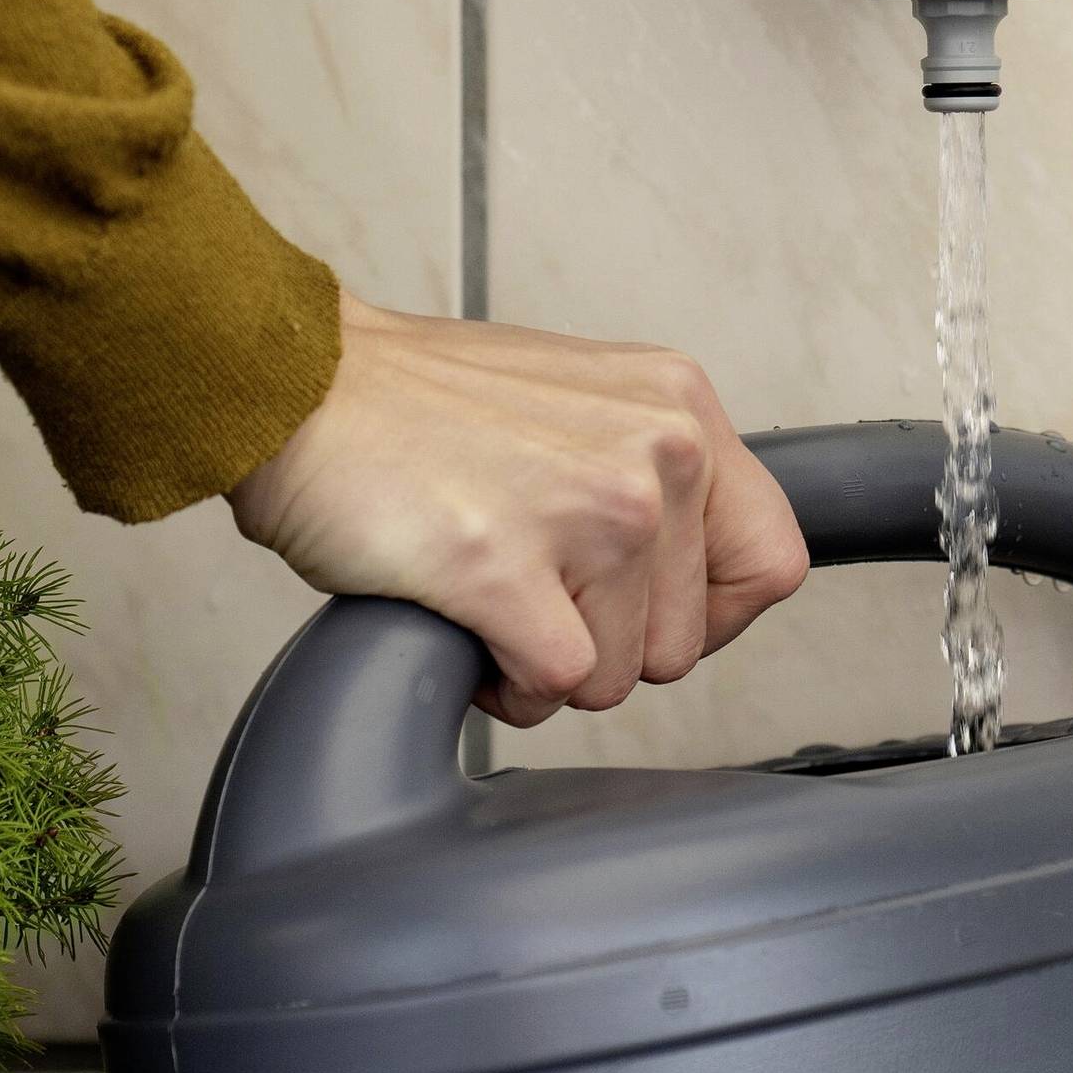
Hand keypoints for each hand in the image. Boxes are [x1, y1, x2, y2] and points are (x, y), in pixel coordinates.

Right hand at [229, 295, 808, 726]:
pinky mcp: (509, 567)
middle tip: (532, 590)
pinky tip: (467, 624)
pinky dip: (504, 683)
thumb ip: (656, 472)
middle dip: (604, 645)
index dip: (712, 619)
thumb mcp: (586, 405)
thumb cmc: (419, 407)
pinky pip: (553, 686)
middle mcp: (657, 451)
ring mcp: (591, 509)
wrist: (299, 386)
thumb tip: (698, 576)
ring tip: (489, 592)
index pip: (773, 564)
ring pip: (616, 676)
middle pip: (684, 644)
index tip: (645, 618)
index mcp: (682, 409)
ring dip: (548, 665)